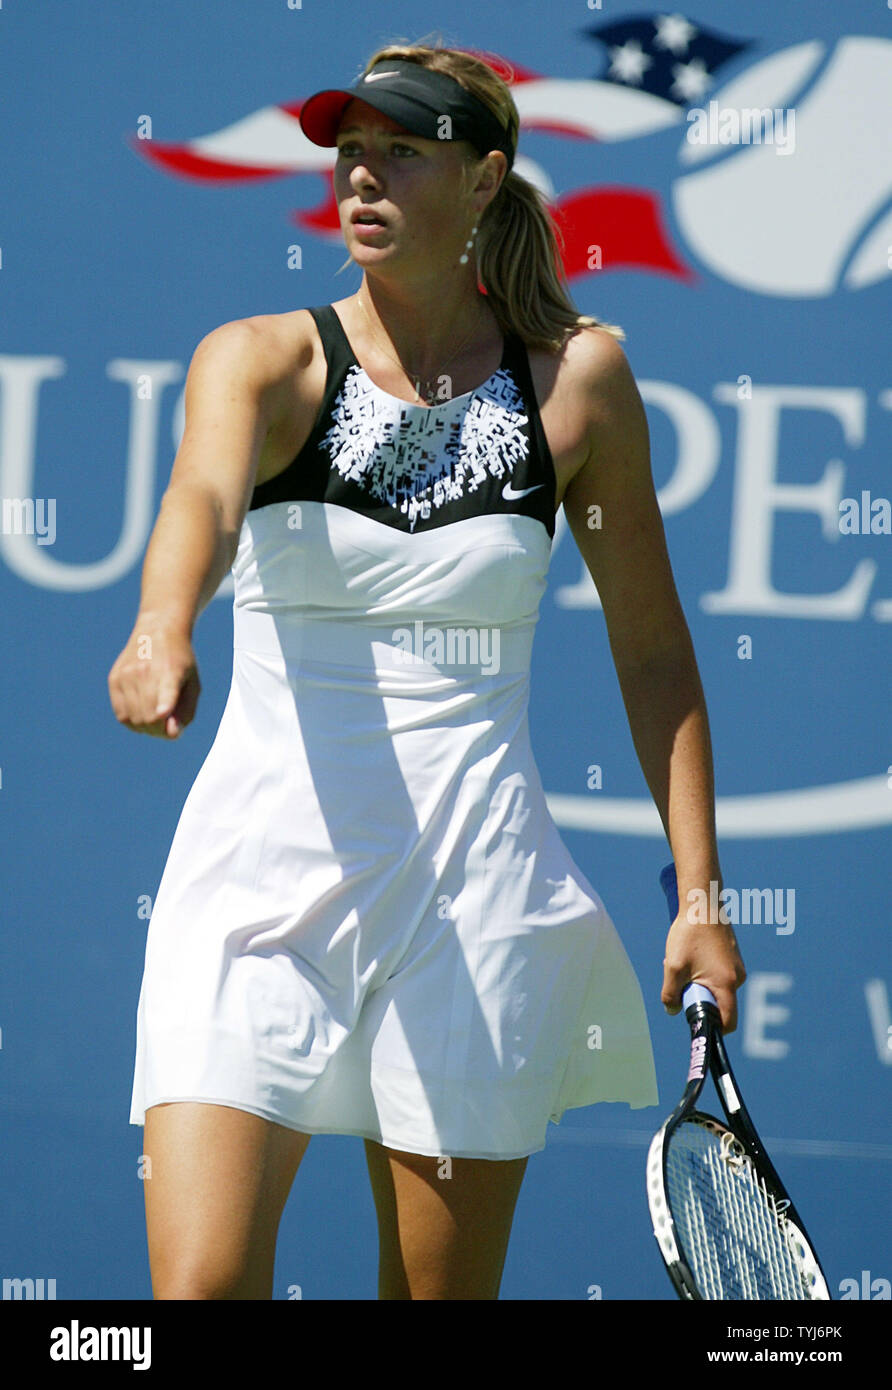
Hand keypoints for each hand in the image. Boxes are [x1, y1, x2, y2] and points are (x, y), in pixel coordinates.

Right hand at [108, 617, 200, 738]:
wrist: (157, 631)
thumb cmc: (180, 662)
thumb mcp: (193, 684)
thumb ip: (186, 711)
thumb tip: (172, 734)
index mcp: (171, 671)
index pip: (165, 691)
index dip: (164, 705)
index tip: (162, 714)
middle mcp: (145, 672)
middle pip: (149, 718)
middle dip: (161, 731)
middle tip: (169, 726)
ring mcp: (126, 675)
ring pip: (134, 719)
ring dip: (147, 728)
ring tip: (157, 719)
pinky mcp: (114, 679)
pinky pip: (121, 715)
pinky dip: (132, 722)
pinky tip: (142, 714)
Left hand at [661, 911, 745, 1032]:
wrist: (702, 903)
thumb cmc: (689, 934)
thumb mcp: (673, 967)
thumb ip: (670, 994)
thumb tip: (672, 1011)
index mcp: (727, 984)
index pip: (728, 1021)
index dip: (712, 1027)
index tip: (695, 1020)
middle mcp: (738, 978)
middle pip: (720, 1004)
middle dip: (699, 999)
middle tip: (682, 983)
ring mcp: (737, 967)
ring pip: (717, 988)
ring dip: (699, 983)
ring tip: (684, 964)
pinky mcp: (732, 958)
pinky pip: (719, 975)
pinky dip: (704, 972)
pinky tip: (691, 955)